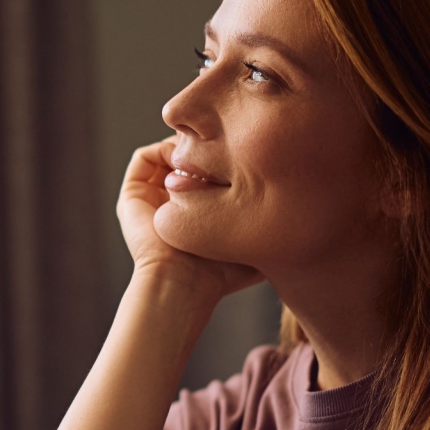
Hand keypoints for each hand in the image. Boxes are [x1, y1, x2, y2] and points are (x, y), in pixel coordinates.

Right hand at [118, 137, 261, 302]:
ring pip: (167, 155)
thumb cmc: (222, 271)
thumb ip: (267, 222)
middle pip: (187, 160)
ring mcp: (148, 200)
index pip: (206, 173)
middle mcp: (168, 205)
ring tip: (205, 151)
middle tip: (224, 146)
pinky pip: (146, 157)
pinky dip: (165, 150)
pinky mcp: (131, 197)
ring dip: (185, 146)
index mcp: (193, 215)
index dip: (224, 159)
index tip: (242, 157)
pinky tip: (187, 159)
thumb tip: (299, 206)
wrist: (184, 283)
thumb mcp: (252, 239)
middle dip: (205, 147)